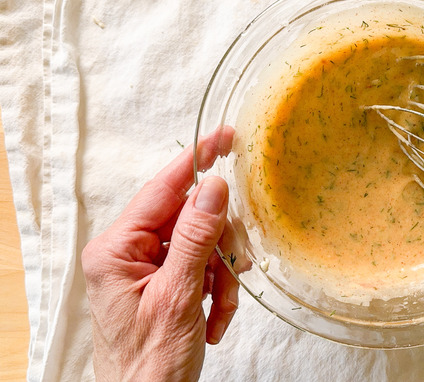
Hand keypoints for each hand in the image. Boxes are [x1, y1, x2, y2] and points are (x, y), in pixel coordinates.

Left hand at [82, 129, 237, 380]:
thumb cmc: (149, 365)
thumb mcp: (177, 297)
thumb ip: (195, 239)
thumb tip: (213, 188)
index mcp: (116, 249)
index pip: (163, 189)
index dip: (196, 161)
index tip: (225, 137)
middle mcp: (128, 253)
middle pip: (191, 219)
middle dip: (219, 246)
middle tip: (234, 270)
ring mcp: (147, 269)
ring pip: (204, 244)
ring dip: (222, 275)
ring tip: (220, 307)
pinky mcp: (165, 284)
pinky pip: (203, 268)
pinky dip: (218, 290)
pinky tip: (214, 318)